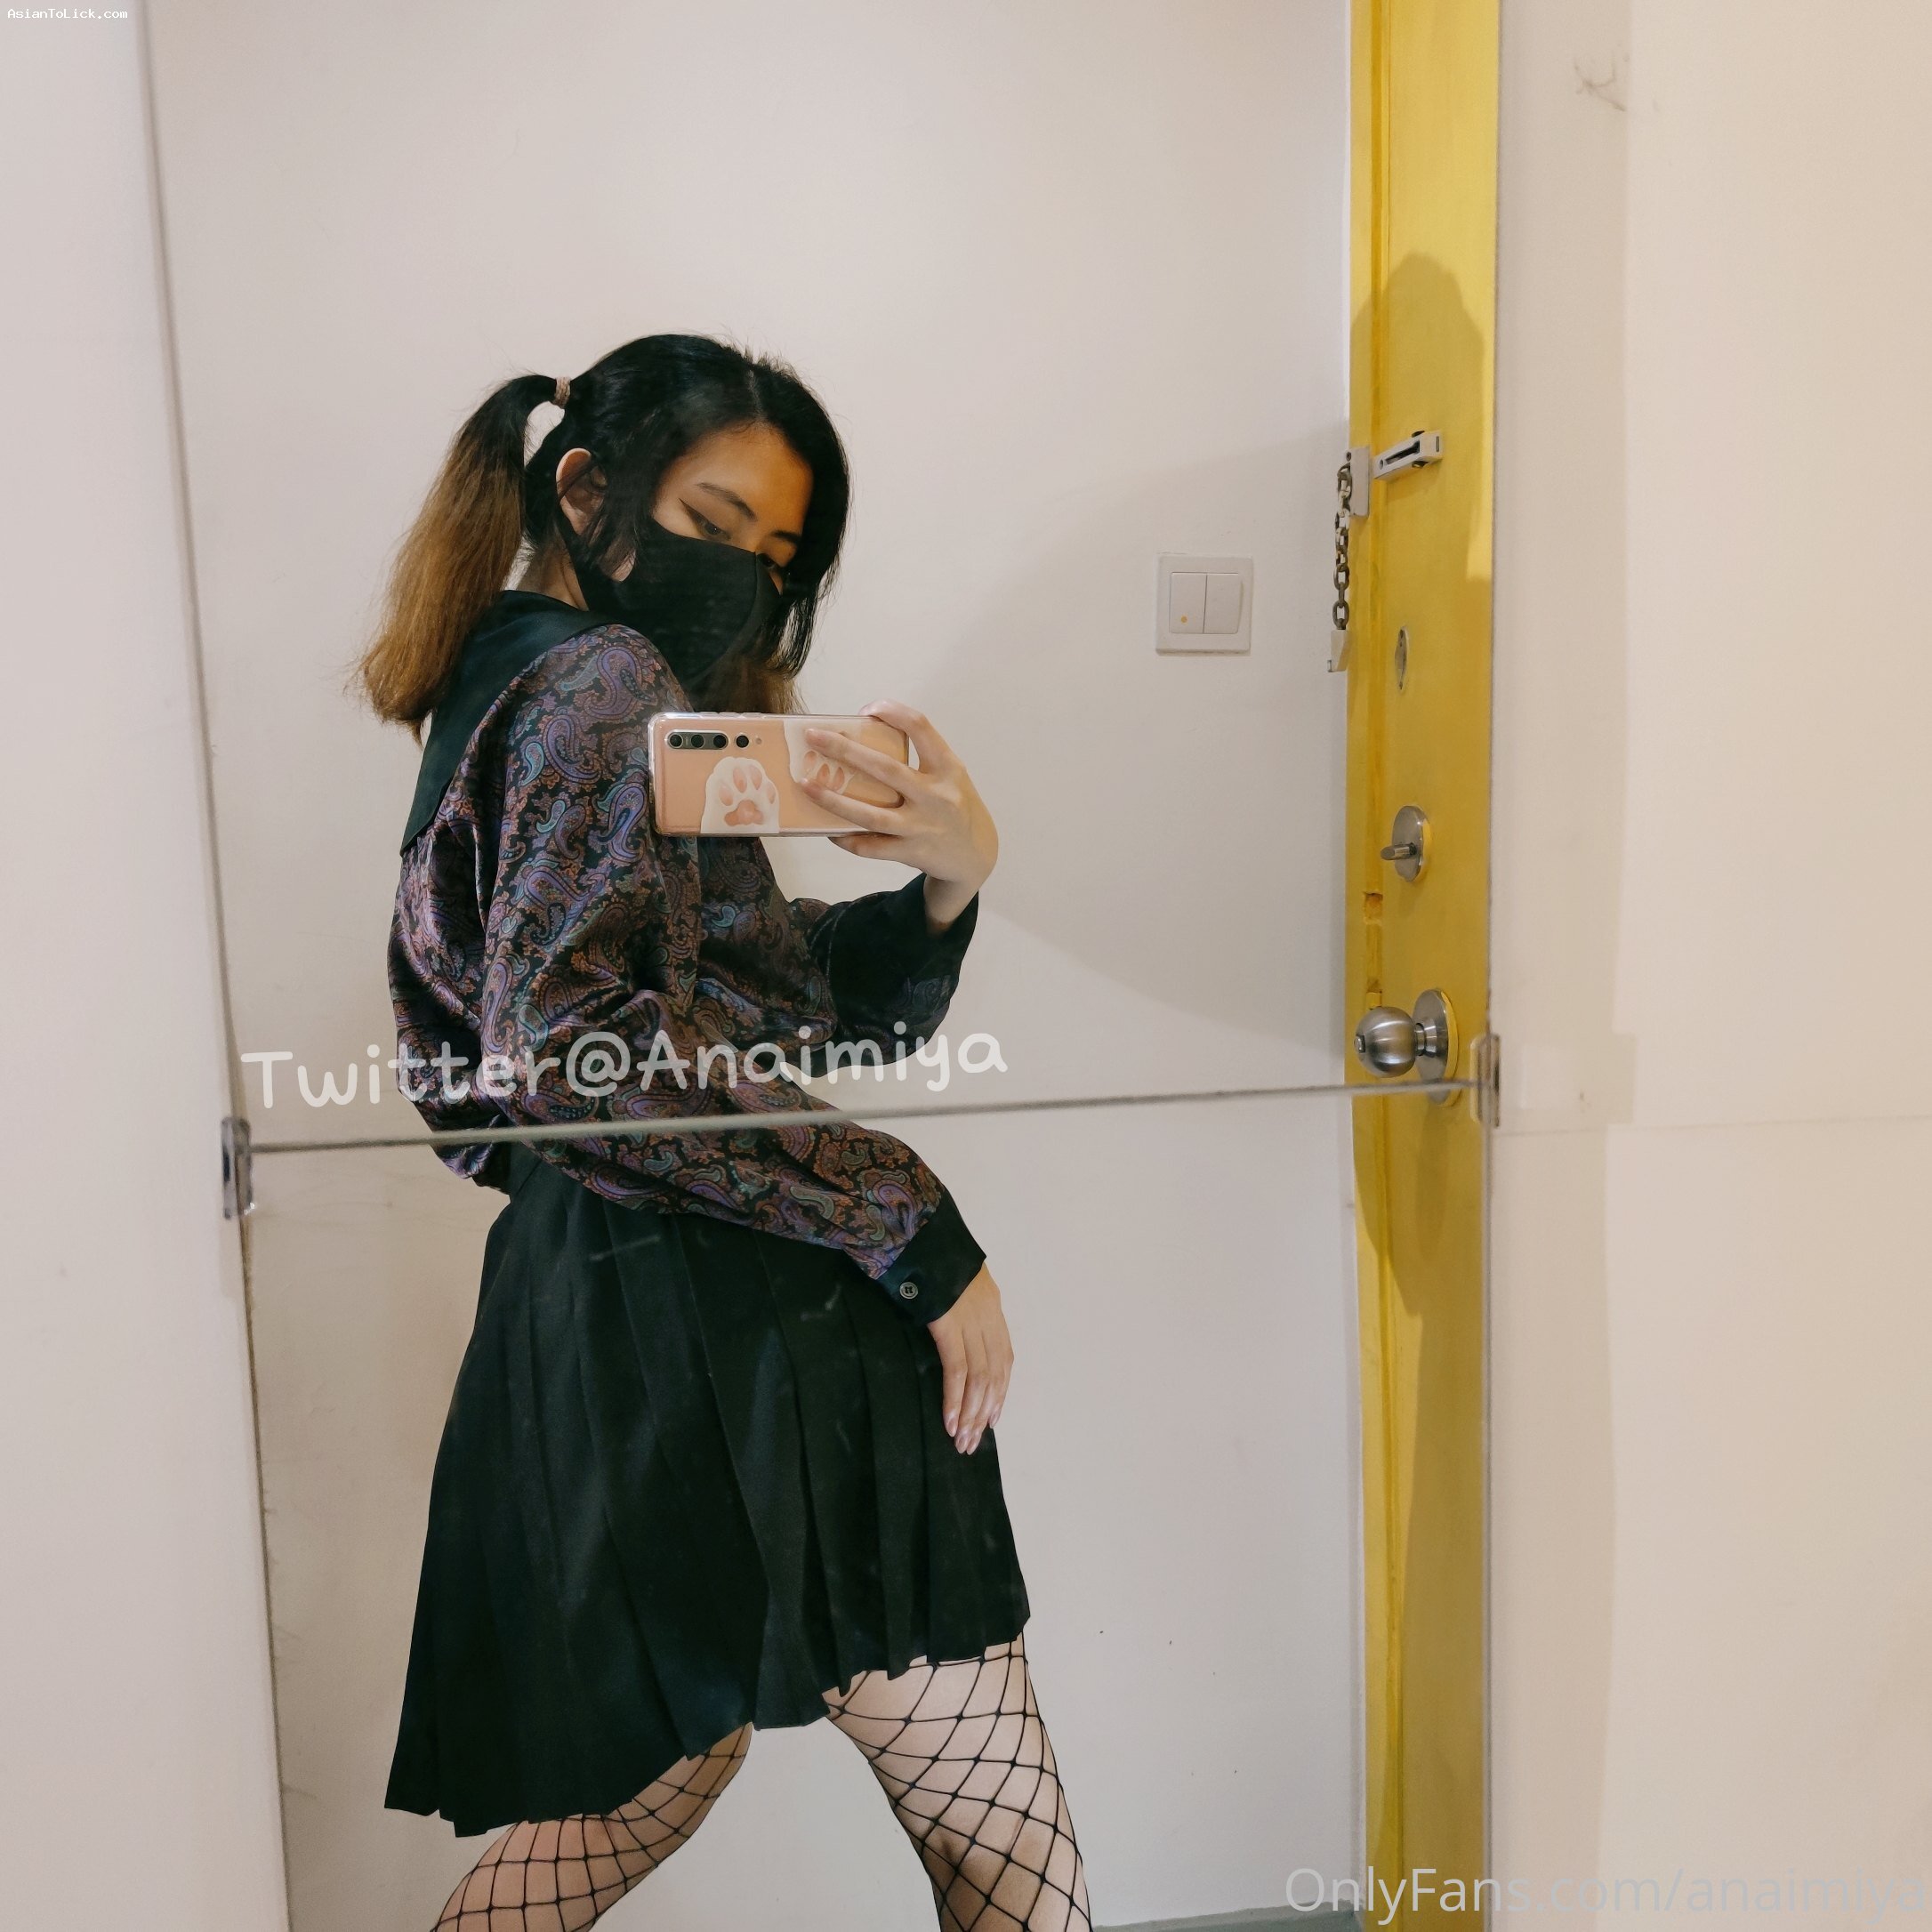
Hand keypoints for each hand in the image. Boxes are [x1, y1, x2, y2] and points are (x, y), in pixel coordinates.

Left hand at [799, 701, 997, 931]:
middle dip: (844, 750)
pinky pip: (870, 847)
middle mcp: (936, 795)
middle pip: (884, 768)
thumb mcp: (950, 776)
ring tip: (807, 786)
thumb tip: (863, 742)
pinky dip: (846, 838)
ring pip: (870, 814)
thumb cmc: (953, 807)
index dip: (892, 712)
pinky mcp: (911, 852)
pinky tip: (828, 830)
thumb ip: (921, 759)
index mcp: (948, 768)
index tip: (867, 710)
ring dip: (833, 800)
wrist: (975, 857)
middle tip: (813, 736)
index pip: (921, 728)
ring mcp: (922, 826)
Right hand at [926, 1266, 1012, 1453]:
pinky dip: (955, 1398)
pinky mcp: (947, 1323)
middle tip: (973, 1441)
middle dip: (984, 1411)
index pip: (1004, 1358)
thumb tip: (957, 1333)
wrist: (914, 1229)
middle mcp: (987, 1315)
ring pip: (979, 1376)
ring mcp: (969, 1319)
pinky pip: (957, 1368)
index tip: (991, 1418)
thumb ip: (962, 1305)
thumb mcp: (956, 1279)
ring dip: (971, 1413)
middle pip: (994, 1373)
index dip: (999, 1391)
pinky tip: (950, 1420)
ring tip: (962, 1440)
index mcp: (991, 1305)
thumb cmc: (928, 1253)